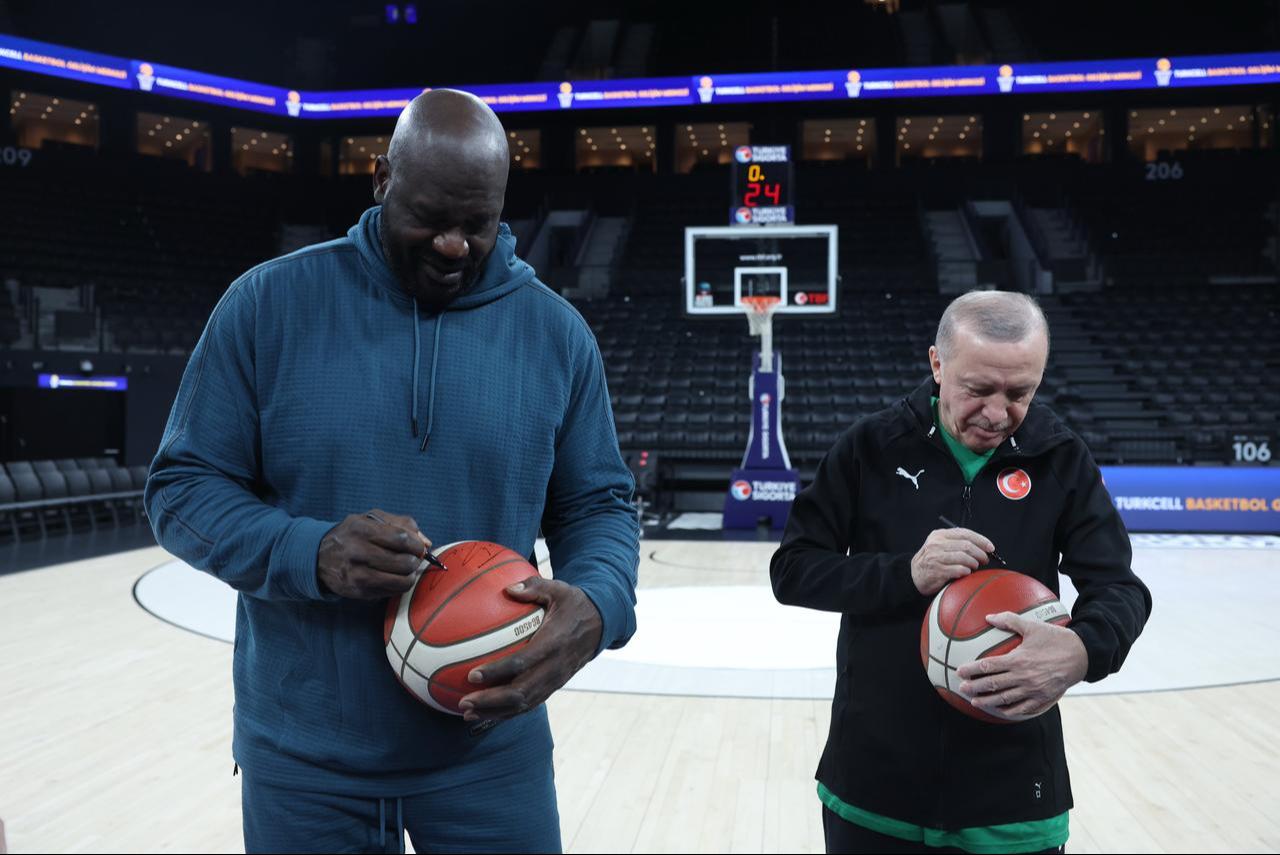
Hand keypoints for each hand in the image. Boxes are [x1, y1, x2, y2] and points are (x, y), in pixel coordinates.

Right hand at [316, 509, 431, 598]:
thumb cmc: (353, 534)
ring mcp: (357, 575)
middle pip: (404, 562)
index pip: (402, 539)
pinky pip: (392, 592)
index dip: (417, 545)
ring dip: (410, 575)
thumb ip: (402, 524)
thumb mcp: (372, 519)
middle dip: (415, 561)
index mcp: (362, 529)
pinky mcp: (359, 592)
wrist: (318, 556)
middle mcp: (357, 552)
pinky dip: (398, 585)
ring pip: (402, 581)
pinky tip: (392, 577)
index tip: (418, 547)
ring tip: (405, 568)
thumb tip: (426, 543)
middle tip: (412, 558)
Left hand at [458, 576, 602, 722]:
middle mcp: (554, 667)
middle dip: (491, 701)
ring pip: (524, 704)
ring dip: (495, 712)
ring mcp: (555, 680)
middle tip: (464, 701)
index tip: (472, 674)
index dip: (497, 671)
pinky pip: (530, 704)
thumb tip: (507, 588)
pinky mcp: (554, 686)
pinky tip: (486, 713)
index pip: (522, 662)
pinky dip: (507, 713)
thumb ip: (534, 587)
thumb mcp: (559, 589)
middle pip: (521, 692)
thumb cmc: (575, 604)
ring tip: (468, 713)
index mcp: (553, 643)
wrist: (601, 624)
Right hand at [911, 526, 995, 594]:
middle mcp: (937, 544)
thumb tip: (982, 547)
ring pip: (964, 557)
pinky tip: (966, 573)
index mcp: (939, 535)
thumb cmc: (932, 561)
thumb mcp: (940, 546)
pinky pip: (959, 570)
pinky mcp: (937, 571)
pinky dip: (966, 571)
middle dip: (980, 553)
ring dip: (974, 563)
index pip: (965, 533)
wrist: (914, 575)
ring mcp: (936, 557)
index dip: (981, 540)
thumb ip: (956, 543)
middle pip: (966, 546)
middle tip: (985, 560)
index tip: (990, 548)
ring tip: (974, 567)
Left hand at [956, 612, 1088, 720]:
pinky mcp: (1043, 698)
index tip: (959, 672)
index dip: (971, 670)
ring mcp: (1033, 690)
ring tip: (975, 702)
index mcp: (1018, 660)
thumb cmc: (1056, 639)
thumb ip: (1009, 620)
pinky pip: (1023, 708)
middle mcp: (1023, 677)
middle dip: (974, 688)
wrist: (1082, 655)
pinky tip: (1001, 710)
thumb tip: (988, 617)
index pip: (987, 667)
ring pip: (1005, 699)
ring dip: (987, 701)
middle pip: (993, 685)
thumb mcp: (1032, 626)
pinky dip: (1010, 711)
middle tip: (962, 689)